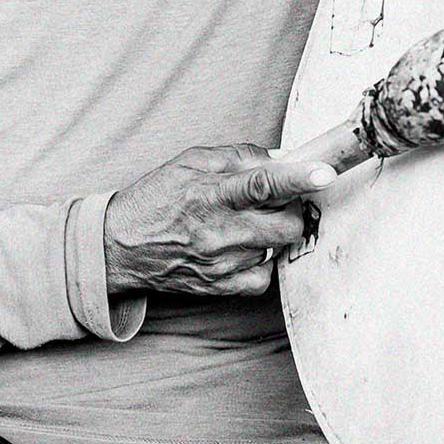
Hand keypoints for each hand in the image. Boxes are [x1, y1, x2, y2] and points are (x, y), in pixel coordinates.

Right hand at [104, 144, 331, 297]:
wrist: (118, 246)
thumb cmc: (156, 200)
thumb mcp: (190, 162)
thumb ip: (238, 157)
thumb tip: (280, 160)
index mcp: (210, 194)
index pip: (261, 184)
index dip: (297, 178)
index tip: (325, 172)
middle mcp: (217, 231)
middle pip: (285, 225)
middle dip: (292, 209)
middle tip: (277, 202)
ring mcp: (219, 263)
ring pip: (276, 247)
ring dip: (272, 233)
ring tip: (245, 222)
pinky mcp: (219, 287)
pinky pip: (263, 277)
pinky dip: (262, 261)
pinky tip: (245, 248)